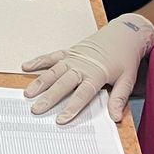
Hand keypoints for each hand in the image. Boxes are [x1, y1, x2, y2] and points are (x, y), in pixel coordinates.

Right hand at [22, 13, 153, 122]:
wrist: (124, 33)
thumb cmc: (125, 57)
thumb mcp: (128, 79)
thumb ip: (119, 98)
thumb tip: (116, 117)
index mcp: (97, 73)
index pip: (82, 93)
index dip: (71, 107)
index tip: (61, 119)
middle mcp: (82, 65)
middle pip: (63, 83)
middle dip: (49, 97)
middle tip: (36, 109)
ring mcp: (73, 57)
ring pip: (53, 71)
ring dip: (40, 82)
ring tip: (28, 93)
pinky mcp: (69, 52)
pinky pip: (51, 57)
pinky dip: (38, 61)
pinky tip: (26, 66)